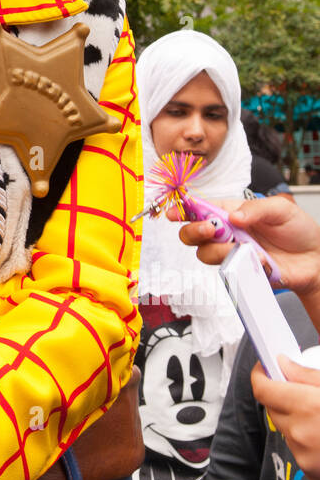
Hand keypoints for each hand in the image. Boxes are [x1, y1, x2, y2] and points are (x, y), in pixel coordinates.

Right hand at [177, 197, 319, 316]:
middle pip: (192, 234)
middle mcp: (227, 233)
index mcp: (232, 212)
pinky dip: (241, 264)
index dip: (183, 209)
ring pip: (205, 254)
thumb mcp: (281, 209)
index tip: (173, 213)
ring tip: (242, 247)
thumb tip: (233, 216)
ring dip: (219, 250)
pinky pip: (228, 271)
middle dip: (194, 231)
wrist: (314, 259)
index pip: (201, 208)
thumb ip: (256, 209)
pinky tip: (260, 260)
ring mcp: (232, 253)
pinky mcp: (240, 271)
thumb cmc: (298, 230)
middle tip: (211, 229)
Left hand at [252, 358, 319, 479]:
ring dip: (296, 417)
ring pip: (286, 429)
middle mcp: (300, 434)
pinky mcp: (311, 474)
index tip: (265, 366)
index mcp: (308, 408)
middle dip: (281, 394)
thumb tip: (284, 365)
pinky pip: (299, 449)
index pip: (263, 389)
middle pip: (272, 408)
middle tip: (300, 386)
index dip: (261, 375)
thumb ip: (309, 376)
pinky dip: (307, 438)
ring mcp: (305, 457)